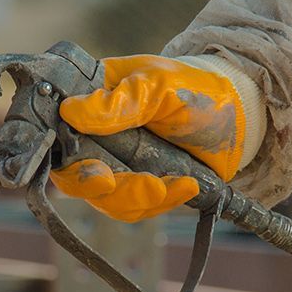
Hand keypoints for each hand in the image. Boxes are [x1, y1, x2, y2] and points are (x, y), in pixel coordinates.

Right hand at [50, 54, 258, 220]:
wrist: (236, 114)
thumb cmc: (193, 87)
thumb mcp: (159, 84)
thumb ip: (120, 101)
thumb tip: (71, 112)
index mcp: (89, 99)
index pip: (55, 132)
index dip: (61, 158)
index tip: (96, 175)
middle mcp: (94, 135)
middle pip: (73, 175)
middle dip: (103, 187)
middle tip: (143, 185)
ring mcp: (115, 163)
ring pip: (104, 198)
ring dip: (137, 198)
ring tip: (176, 184)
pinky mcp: (138, 185)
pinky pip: (133, 207)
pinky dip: (160, 202)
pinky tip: (186, 186)